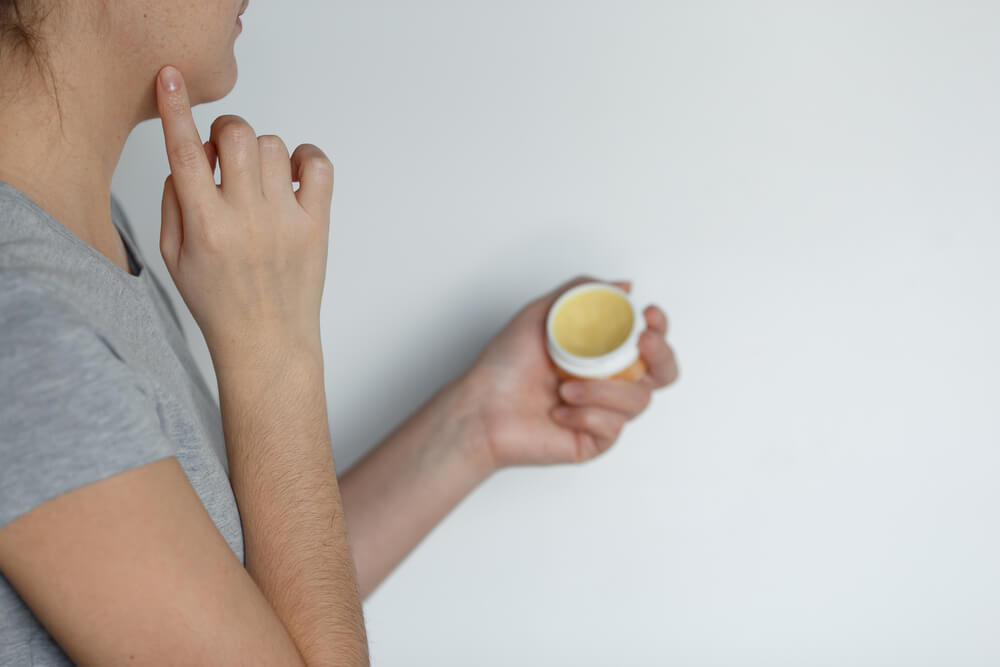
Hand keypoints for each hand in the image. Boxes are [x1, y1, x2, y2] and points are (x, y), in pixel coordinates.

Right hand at [155, 65, 333, 367]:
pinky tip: (292, 176)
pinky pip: (319, 165)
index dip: (176, 109)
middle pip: (236, 135)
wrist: (267, 342)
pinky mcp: (317, 224)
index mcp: (205, 226)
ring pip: (273, 145)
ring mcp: (286, 220)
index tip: (171, 78)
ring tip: (256, 178)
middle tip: (223, 154)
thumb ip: (174, 203)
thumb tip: (188, 157)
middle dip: (224, 131)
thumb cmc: (217, 302)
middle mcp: (246, 219)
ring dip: (258, 150)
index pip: (185, 153)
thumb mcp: (174, 257)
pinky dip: (305, 158)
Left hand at [466, 275, 678, 467]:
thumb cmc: (504, 366)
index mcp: (602, 353)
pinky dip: (586, 415)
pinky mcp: (595, 440)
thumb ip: (581, 294)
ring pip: (638, 400)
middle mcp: (609, 383)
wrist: (481, 408)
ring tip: (565, 387)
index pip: (649, 342)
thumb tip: (624, 286)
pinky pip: (612, 427)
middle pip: (663, 374)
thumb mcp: (541, 314)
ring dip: (603, 390)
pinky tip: (559, 412)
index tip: (648, 316)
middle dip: (661, 356)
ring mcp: (604, 413)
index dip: (659, 329)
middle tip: (642, 344)